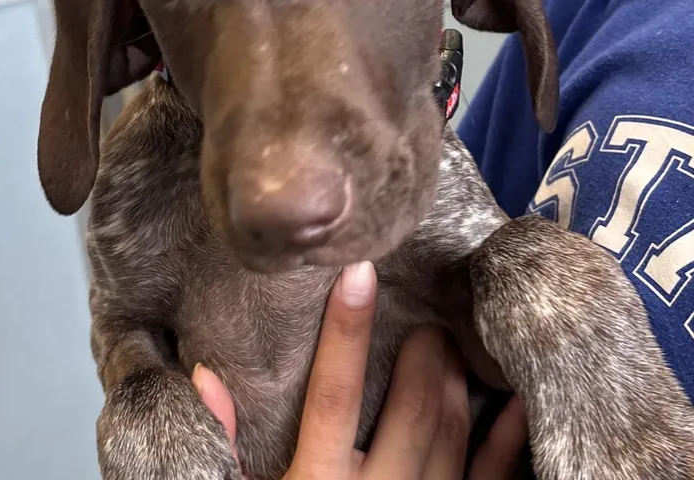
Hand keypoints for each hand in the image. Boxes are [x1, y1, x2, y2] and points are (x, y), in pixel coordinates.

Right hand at [193, 262, 527, 478]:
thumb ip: (221, 447)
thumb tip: (205, 376)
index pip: (334, 393)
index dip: (346, 331)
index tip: (358, 271)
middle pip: (411, 410)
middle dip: (423, 354)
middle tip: (424, 322)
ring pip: (452, 436)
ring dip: (456, 383)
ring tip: (452, 345)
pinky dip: (506, 439)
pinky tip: (514, 400)